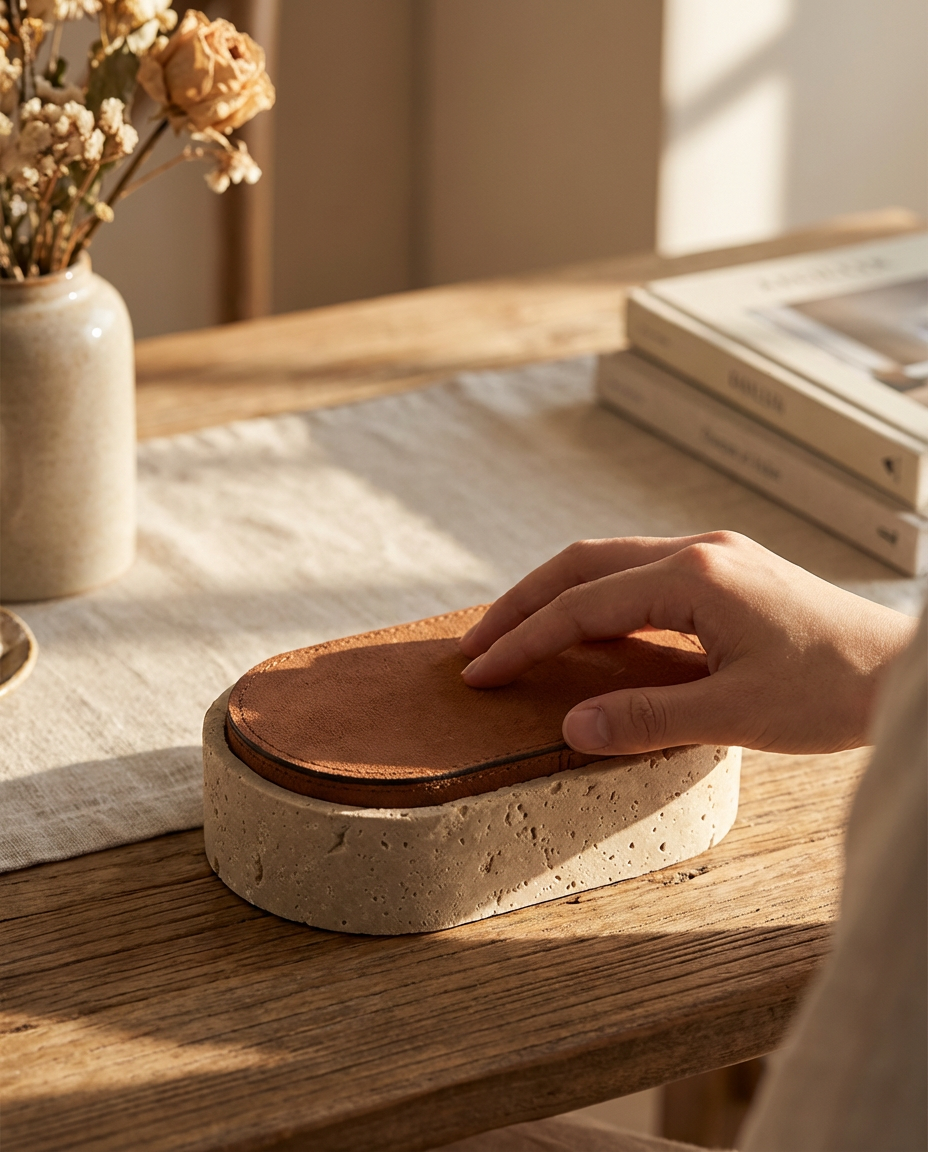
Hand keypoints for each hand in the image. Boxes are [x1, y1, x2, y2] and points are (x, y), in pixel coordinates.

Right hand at [460, 532, 916, 754]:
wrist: (902, 669)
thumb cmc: (833, 690)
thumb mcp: (735, 715)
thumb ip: (646, 718)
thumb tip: (571, 728)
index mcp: (694, 576)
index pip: (583, 605)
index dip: (525, 640)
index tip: (481, 672)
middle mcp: (698, 550)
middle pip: (582, 562)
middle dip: (523, 603)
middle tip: (477, 644)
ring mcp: (714, 554)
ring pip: (609, 561)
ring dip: (557, 595)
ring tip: (516, 633)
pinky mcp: (726, 569)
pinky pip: (640, 573)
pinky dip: (596, 599)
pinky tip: (586, 628)